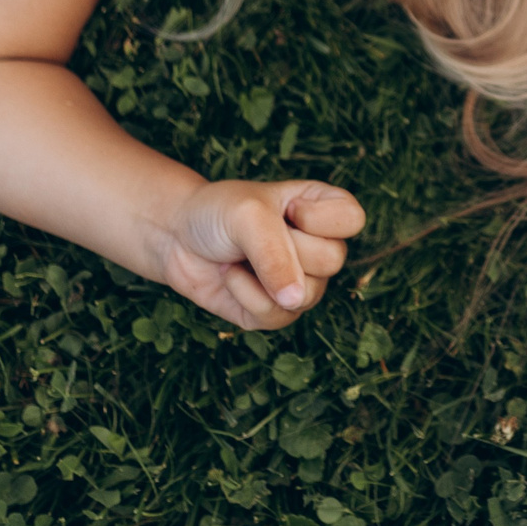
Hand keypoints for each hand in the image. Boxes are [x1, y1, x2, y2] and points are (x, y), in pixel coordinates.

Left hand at [157, 179, 366, 330]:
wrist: (174, 237)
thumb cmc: (216, 213)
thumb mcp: (247, 216)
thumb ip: (276, 255)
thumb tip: (295, 301)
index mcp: (321, 207)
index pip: (353, 219)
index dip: (320, 219)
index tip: (287, 209)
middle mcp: (318, 244)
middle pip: (333, 260)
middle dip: (286, 249)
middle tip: (257, 235)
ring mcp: (299, 281)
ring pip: (309, 295)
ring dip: (264, 277)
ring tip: (242, 258)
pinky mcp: (274, 311)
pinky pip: (278, 318)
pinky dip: (247, 298)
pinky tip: (231, 278)